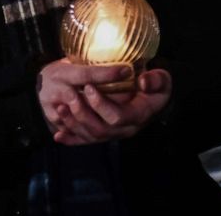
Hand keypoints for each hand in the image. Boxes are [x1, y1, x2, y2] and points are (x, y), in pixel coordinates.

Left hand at [38, 60, 171, 144]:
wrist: (152, 96)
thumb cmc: (155, 85)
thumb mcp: (162, 80)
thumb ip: (156, 80)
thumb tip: (142, 83)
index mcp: (138, 116)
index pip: (117, 117)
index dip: (101, 105)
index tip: (88, 86)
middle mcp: (126, 129)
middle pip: (101, 130)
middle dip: (83, 115)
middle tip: (70, 97)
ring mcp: (114, 134)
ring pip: (91, 137)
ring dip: (74, 125)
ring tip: (60, 108)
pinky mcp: (104, 134)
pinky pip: (86, 141)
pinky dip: (72, 140)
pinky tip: (58, 136)